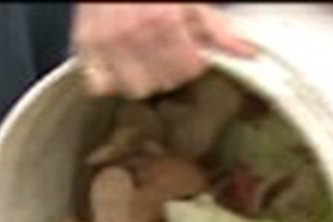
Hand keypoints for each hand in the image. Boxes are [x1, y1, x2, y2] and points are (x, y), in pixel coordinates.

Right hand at [74, 3, 256, 99]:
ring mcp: (107, 43)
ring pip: (134, 89)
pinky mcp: (86, 46)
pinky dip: (110, 80)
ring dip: (142, 79)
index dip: (193, 63)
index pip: (188, 70)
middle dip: (170, 71)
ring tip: (144, 59)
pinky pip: (100, 85)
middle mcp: (133, 34)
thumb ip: (215, 28)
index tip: (190, 54)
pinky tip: (120, 64)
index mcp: (164, 21)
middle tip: (166, 53)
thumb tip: (246, 53)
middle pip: (163, 83)